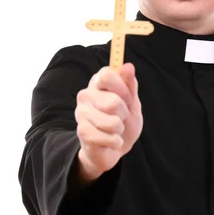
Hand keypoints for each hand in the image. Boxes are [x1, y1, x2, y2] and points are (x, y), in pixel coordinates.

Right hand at [74, 63, 142, 178]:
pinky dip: (115, 142)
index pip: (107, 74)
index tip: (127, 97)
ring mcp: (81, 113)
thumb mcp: (132, 102)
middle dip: (124, 114)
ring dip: (119, 129)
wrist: (115, 147)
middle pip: (113, 102)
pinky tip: (111, 140)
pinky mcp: (82, 132)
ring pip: (112, 122)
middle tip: (121, 117)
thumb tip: (128, 66)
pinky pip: (108, 137)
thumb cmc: (124, 121)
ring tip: (115, 129)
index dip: (122, 87)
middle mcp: (86, 95)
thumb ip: (130, 84)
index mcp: (98, 83)